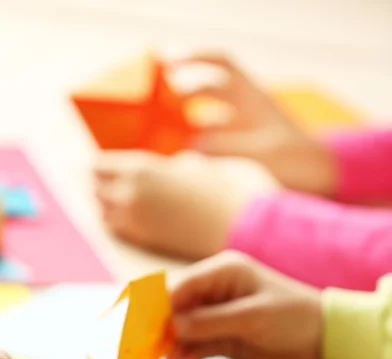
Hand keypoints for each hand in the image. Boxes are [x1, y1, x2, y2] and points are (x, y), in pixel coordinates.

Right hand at [167, 251, 321, 358]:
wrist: (324, 342)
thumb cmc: (292, 318)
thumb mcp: (251, 317)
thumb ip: (210, 321)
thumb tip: (172, 326)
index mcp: (223, 272)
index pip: (182, 284)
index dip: (161, 305)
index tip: (146, 327)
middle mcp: (217, 291)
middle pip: (179, 306)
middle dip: (164, 325)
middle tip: (152, 348)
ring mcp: (220, 315)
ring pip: (186, 326)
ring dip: (175, 341)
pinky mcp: (225, 337)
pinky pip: (199, 342)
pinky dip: (190, 351)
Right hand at [173, 53, 335, 194]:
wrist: (324, 177)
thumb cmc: (298, 161)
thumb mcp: (261, 153)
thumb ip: (226, 149)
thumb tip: (190, 147)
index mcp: (252, 98)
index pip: (221, 66)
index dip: (194, 60)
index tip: (168, 66)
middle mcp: (245, 108)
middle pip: (209, 86)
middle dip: (182, 86)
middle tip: (156, 94)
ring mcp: (243, 129)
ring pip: (207, 116)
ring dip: (187, 119)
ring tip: (161, 126)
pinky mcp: (241, 150)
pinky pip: (212, 142)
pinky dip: (196, 146)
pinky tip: (181, 156)